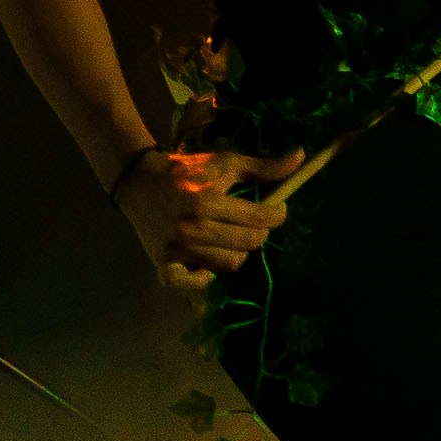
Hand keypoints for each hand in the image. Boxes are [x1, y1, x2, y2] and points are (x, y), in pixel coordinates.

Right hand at [116, 146, 302, 293]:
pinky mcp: (163, 264)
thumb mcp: (225, 163)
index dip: (277, 214)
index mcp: (206, 202)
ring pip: (230, 264)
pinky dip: (204, 277)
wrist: (138, 181)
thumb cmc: (186, 170)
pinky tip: (207, 260)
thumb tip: (301, 156)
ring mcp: (177, 250)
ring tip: (230, 237)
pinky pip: (193, 283)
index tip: (276, 209)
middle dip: (259, 232)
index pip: (260, 219)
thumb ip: (263, 167)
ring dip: (237, 252)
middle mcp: (192, 229)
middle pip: (250, 244)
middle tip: (252, 223)